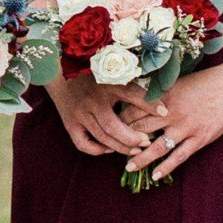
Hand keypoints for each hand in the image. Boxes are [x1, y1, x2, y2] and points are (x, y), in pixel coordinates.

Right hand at [48, 73, 162, 160]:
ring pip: (102, 138)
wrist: (58, 73)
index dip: (149, 104)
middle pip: (114, 127)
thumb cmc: (91, 73)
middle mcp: (91, 101)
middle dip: (133, 138)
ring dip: (120, 147)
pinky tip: (108, 149)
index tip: (165, 111)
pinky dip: (97, 150)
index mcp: (104, 84)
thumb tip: (158, 92)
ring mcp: (79, 115)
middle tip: (147, 141)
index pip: (131, 94)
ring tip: (135, 149)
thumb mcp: (112, 73)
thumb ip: (132, 83)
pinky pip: (83, 144)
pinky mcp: (70, 124)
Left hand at [120, 66, 222, 184]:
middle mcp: (171, 113)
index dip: (119, 120)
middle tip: (111, 150)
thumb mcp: (177, 82)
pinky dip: (166, 167)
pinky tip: (155, 175)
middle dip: (124, 140)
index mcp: (163, 97)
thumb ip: (158, 92)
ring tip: (128, 167)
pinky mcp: (199, 138)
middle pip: (140, 130)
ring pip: (156, 147)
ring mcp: (185, 128)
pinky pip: (179, 156)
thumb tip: (137, 99)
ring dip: (140, 158)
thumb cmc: (205, 82)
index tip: (108, 127)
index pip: (133, 110)